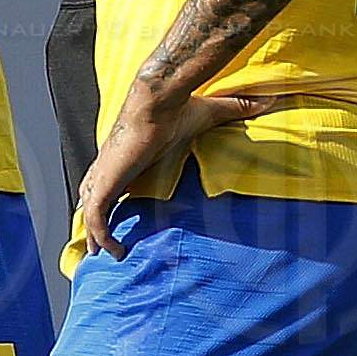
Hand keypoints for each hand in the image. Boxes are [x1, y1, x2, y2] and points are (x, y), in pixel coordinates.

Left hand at [75, 78, 269, 256]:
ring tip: (103, 254)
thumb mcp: (209, 114)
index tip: (117, 214)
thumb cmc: (177, 108)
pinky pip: (97, 216)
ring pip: (91, 211)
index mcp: (128, 155)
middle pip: (92, 198)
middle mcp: (111, 166)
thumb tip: (265, 102)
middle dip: (93, 220)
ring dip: (95, 234)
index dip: (108, 197)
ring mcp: (105, 175)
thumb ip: (235, 110)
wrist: (159, 102)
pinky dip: (102, 235)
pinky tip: (113, 250)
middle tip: (99, 243)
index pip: (110, 180)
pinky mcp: (106, 183)